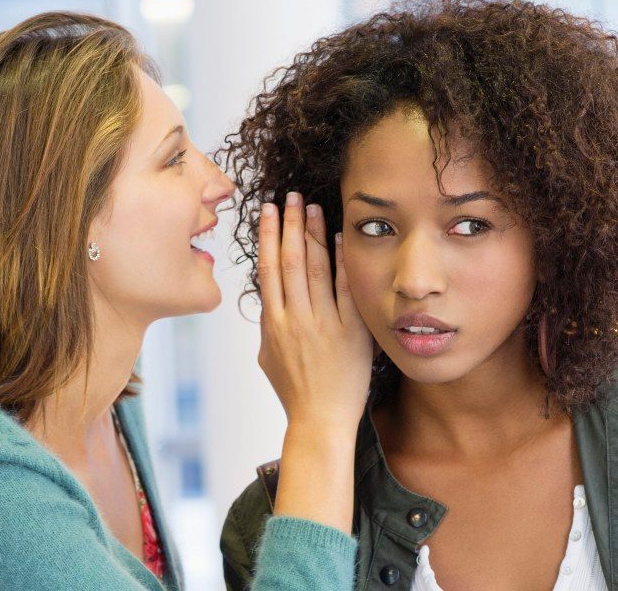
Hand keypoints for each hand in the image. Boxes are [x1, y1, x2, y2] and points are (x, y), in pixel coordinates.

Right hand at [257, 192, 372, 428]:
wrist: (320, 422)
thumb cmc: (294, 393)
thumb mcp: (268, 358)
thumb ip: (268, 327)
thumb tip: (268, 303)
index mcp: (272, 323)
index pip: (268, 269)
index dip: (268, 237)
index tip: (269, 211)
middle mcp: (294, 319)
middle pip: (290, 261)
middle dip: (290, 224)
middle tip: (291, 196)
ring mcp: (322, 325)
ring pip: (314, 269)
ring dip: (313, 234)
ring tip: (312, 208)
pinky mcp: (349, 332)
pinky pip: (344, 289)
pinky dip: (341, 262)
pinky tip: (340, 239)